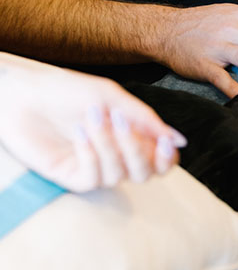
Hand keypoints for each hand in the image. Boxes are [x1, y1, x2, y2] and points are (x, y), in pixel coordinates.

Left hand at [0, 54, 185, 191]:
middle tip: (119, 120)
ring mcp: (93, 166)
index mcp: (130, 134)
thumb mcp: (112, 97)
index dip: (168, 157)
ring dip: (108, 145)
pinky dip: (90, 155)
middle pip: (144, 173)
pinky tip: (79, 134)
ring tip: (91, 117)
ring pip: (118, 175)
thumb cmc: (67, 90)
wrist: (24, 93)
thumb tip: (180, 141)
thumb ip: (146, 119)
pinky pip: (92, 179)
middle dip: (136, 149)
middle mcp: (114, 154)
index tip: (166, 143)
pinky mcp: (70, 176)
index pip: (161, 160)